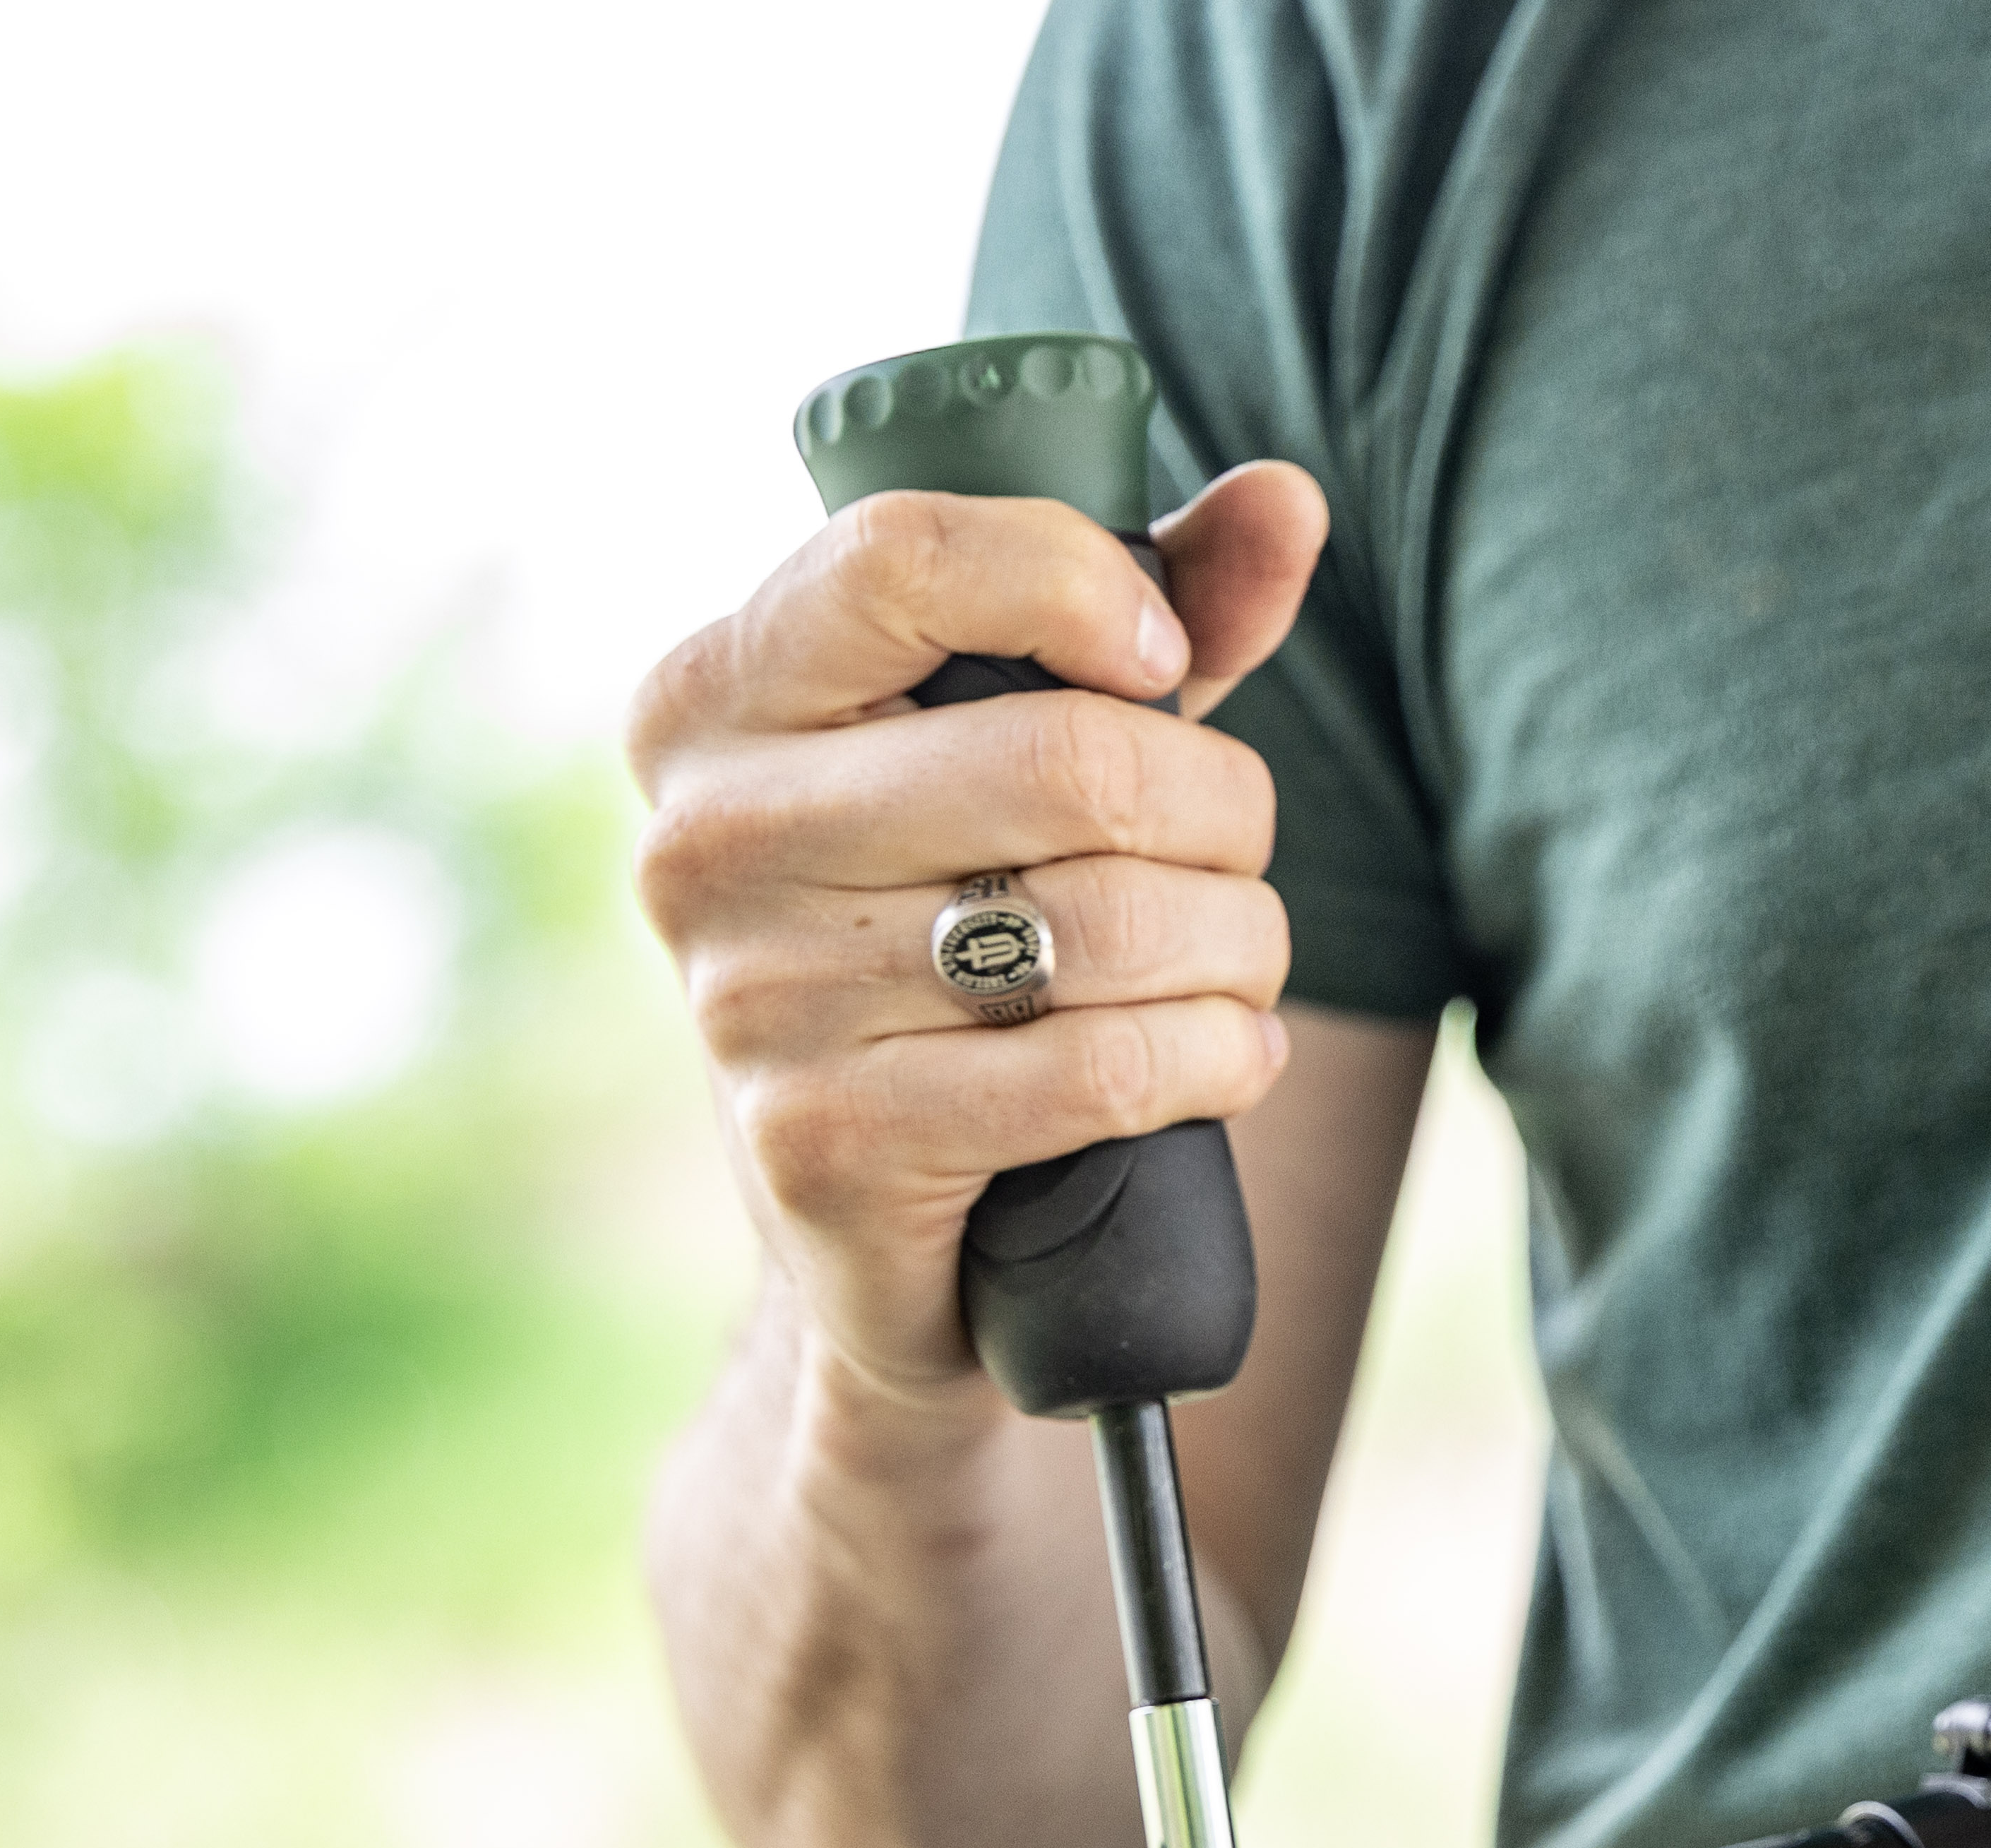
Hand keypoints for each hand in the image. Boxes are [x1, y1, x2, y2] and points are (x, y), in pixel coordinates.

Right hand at [627, 464, 1330, 1428]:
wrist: (856, 1204)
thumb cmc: (954, 919)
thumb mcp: (1025, 742)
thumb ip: (1144, 604)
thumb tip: (1286, 499)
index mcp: (715, 697)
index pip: (901, 555)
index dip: (1078, 582)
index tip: (1158, 657)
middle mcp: (704, 838)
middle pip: (1065, 760)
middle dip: (1222, 808)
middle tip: (1239, 854)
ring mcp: (751, 1000)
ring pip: (1108, 924)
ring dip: (1239, 945)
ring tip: (1242, 961)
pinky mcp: (824, 1145)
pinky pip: (1097, 1071)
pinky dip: (1214, 1059)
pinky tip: (1228, 1057)